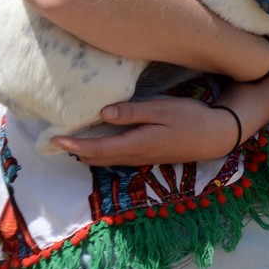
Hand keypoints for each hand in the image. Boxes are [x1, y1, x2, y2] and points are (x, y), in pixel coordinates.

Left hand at [51, 97, 236, 166]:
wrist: (214, 137)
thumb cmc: (189, 119)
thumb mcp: (161, 110)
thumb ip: (132, 113)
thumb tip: (103, 113)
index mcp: (135, 144)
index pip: (96, 148)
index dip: (73, 145)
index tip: (53, 140)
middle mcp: (135, 155)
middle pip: (97, 157)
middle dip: (76, 150)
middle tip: (56, 137)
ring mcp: (142, 157)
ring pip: (106, 158)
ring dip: (88, 150)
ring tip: (73, 136)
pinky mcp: (147, 154)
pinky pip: (117, 155)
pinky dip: (102, 148)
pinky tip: (101, 134)